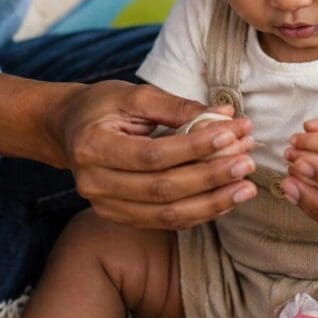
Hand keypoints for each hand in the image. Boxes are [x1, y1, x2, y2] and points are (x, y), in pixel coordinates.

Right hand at [55, 81, 256, 229]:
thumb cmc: (102, 106)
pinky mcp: (120, 218)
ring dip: (213, 201)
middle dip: (211, 175)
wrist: (69, 129)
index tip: (231, 132)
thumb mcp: (134, 95)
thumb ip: (177, 107)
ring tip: (246, 186)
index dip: (195, 147)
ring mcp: (105, 207)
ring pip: (167, 213)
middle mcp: (94, 184)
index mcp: (93, 146)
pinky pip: (166, 221)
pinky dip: (200, 212)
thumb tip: (225, 114)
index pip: (153, 154)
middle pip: (162, 188)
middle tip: (248, 160)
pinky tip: (227, 199)